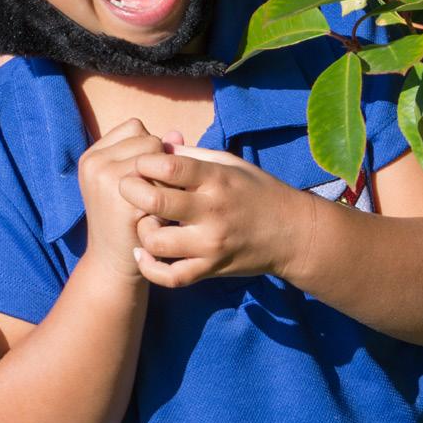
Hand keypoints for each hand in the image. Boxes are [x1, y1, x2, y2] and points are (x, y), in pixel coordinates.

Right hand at [78, 119, 164, 280]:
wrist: (113, 263)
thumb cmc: (127, 221)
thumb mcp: (132, 183)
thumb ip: (152, 155)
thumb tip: (178, 134)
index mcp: (92, 155)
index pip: (135, 127)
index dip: (149, 150)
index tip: (143, 178)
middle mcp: (95, 163)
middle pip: (149, 139)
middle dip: (159, 164)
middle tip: (151, 195)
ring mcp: (106, 178)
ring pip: (159, 157)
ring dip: (166, 179)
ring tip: (155, 204)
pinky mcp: (123, 197)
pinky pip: (164, 179)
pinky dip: (169, 196)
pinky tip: (159, 216)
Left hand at [118, 144, 308, 287]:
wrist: (293, 234)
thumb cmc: (257, 191)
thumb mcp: (230, 164)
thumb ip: (192, 156)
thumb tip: (158, 145)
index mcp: (216, 179)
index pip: (168, 166)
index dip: (144, 162)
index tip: (140, 163)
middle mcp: (212, 211)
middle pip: (155, 201)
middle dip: (132, 192)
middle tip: (128, 189)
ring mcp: (211, 244)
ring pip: (156, 242)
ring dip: (141, 230)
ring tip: (145, 221)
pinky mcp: (210, 269)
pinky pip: (171, 276)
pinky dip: (150, 269)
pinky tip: (143, 254)